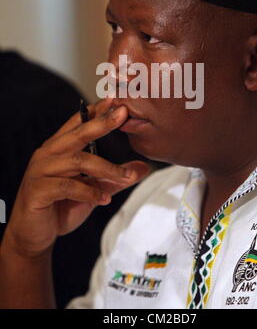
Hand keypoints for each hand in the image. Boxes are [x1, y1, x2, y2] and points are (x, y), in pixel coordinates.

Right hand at [1, 98, 150, 258]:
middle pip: (77, 134)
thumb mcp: (94, 189)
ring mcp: (40, 171)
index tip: (116, 101)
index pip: (78, 123)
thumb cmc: (61, 206)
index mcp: (59, 148)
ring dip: (106, 168)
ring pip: (77, 160)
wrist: (34, 235)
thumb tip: (143, 168)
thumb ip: (116, 178)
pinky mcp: (37, 190)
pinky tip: (103, 198)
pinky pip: (67, 186)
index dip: (96, 111)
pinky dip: (89, 191)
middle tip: (123, 113)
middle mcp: (48, 154)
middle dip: (102, 122)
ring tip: (126, 177)